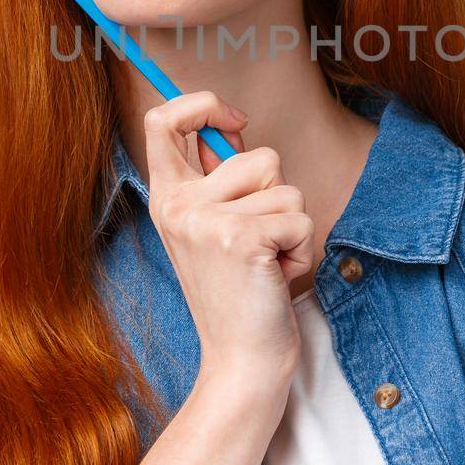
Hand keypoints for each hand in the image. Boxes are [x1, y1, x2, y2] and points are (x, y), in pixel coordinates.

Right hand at [142, 91, 314, 386]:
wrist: (242, 360)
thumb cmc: (239, 292)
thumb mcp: (212, 229)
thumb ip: (216, 180)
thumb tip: (231, 129)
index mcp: (166, 197)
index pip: (162, 119)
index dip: (202, 104)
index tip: (234, 122)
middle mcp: (178, 204)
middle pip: (258, 155)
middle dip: (278, 197)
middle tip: (257, 242)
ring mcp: (206, 220)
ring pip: (286, 188)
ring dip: (291, 226)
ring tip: (266, 262)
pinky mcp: (241, 238)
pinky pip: (299, 218)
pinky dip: (301, 248)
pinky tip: (275, 276)